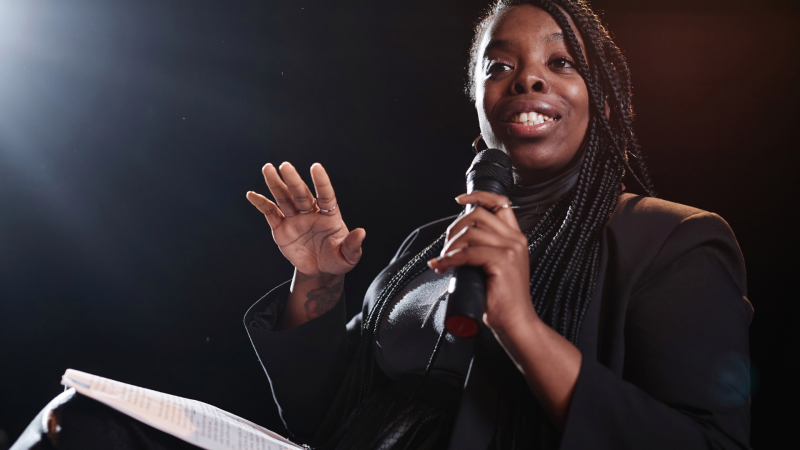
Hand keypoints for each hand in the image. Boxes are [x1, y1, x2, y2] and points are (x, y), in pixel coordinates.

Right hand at [247, 162, 364, 275]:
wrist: (320, 271)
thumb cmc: (337, 259)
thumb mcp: (348, 256)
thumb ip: (353, 245)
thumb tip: (362, 232)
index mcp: (329, 216)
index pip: (326, 195)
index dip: (321, 182)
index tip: (316, 167)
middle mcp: (311, 213)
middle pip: (301, 194)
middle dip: (293, 180)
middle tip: (285, 166)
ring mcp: (295, 219)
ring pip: (284, 198)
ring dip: (275, 184)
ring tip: (268, 168)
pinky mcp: (281, 228)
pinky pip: (270, 213)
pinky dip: (261, 203)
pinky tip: (252, 195)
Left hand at [427, 191, 535, 333]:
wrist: (516, 323)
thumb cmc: (501, 300)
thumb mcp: (493, 267)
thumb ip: (484, 249)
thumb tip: (457, 239)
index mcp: (515, 238)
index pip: (501, 202)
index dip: (479, 196)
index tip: (459, 200)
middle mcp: (516, 239)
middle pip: (478, 215)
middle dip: (454, 229)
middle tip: (445, 249)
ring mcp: (511, 250)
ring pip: (471, 232)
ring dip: (450, 246)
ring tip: (443, 262)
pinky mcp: (503, 262)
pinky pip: (468, 253)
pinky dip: (450, 259)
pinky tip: (442, 267)